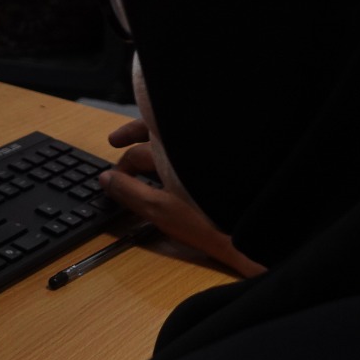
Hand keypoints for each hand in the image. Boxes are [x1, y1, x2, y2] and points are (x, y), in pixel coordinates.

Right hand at [101, 119, 265, 277]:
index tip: (112, 179)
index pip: (136, 154)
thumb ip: (129, 192)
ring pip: (174, 136)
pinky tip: (176, 163)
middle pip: (154, 133)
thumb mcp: (160, 210)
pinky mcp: (224, 156)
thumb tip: (105, 179)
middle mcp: (188, 140)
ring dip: (156, 139)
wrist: (254, 226)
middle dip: (133, 137)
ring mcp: (207, 147)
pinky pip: (193, 145)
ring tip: (144, 147)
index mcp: (170, 149)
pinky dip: (178, 149)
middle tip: (115, 141)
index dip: (121, 168)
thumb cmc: (207, 220)